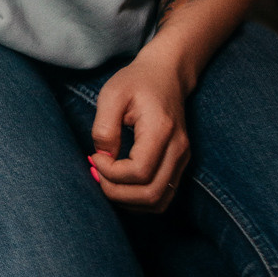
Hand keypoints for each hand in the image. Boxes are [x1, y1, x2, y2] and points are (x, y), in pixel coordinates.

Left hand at [88, 41, 190, 211]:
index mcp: (161, 130)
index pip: (139, 172)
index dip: (111, 174)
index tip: (95, 157)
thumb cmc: (136, 82)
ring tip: (108, 181)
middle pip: (151, 194)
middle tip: (98, 174)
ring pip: (158, 202)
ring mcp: (182, 159)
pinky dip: (139, 200)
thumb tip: (103, 158)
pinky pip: (162, 197)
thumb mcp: (111, 94)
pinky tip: (121, 185)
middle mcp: (178, 149)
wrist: (166, 75)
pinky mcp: (179, 165)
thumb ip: (104, 127)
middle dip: (117, 192)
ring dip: (128, 201)